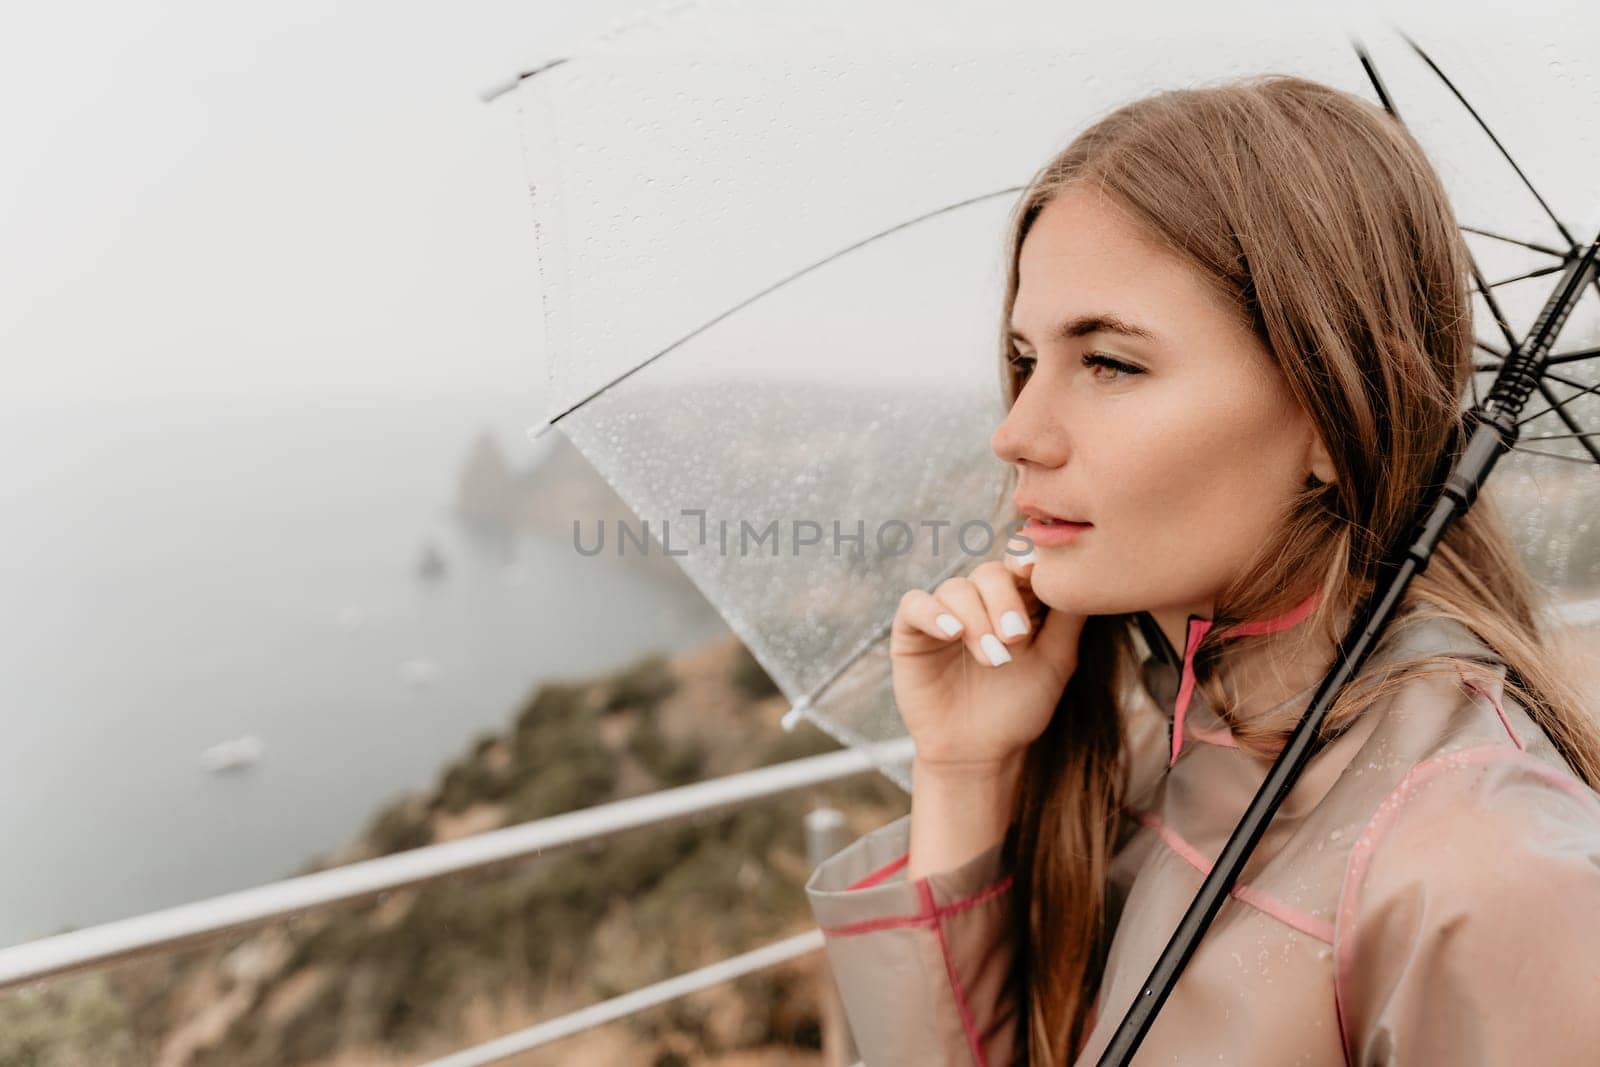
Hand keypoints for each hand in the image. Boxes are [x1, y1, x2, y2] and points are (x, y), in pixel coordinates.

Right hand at [889, 551, 1086, 775]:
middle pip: (988, 572)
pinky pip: (914, 604)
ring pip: (955, 588)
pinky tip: (952, 633)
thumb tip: (1089, 578)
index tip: (1031, 569)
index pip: (1017, 565)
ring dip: (976, 618)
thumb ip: (1069, 620)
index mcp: (1014, 601)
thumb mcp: (1055, 663)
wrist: (978, 753)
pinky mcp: (911, 631)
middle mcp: (977, 601)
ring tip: (992, 659)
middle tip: (1016, 636)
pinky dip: (933, 613)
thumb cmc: (1018, 709)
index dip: (1024, 559)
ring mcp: (943, 614)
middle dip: (1004, 600)